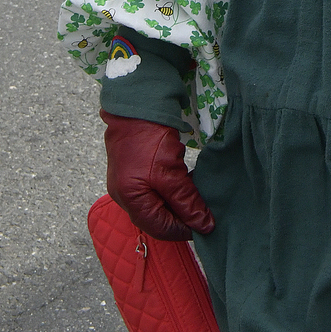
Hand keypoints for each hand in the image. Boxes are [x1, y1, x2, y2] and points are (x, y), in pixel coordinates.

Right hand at [102, 113, 214, 240]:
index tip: (206, 224)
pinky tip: (184, 180)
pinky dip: (169, 189)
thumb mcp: (170, 172)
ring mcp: (126, 183)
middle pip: (157, 217)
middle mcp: (124, 196)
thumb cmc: (149, 138)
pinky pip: (152, 189)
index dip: (185, 229)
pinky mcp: (132, 169)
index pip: (160, 228)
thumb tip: (204, 225)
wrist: (135, 102)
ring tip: (196, 195)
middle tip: (204, 210)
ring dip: (176, 202)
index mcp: (130, 201)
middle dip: (181, 216)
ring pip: (156, 203)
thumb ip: (186, 201)